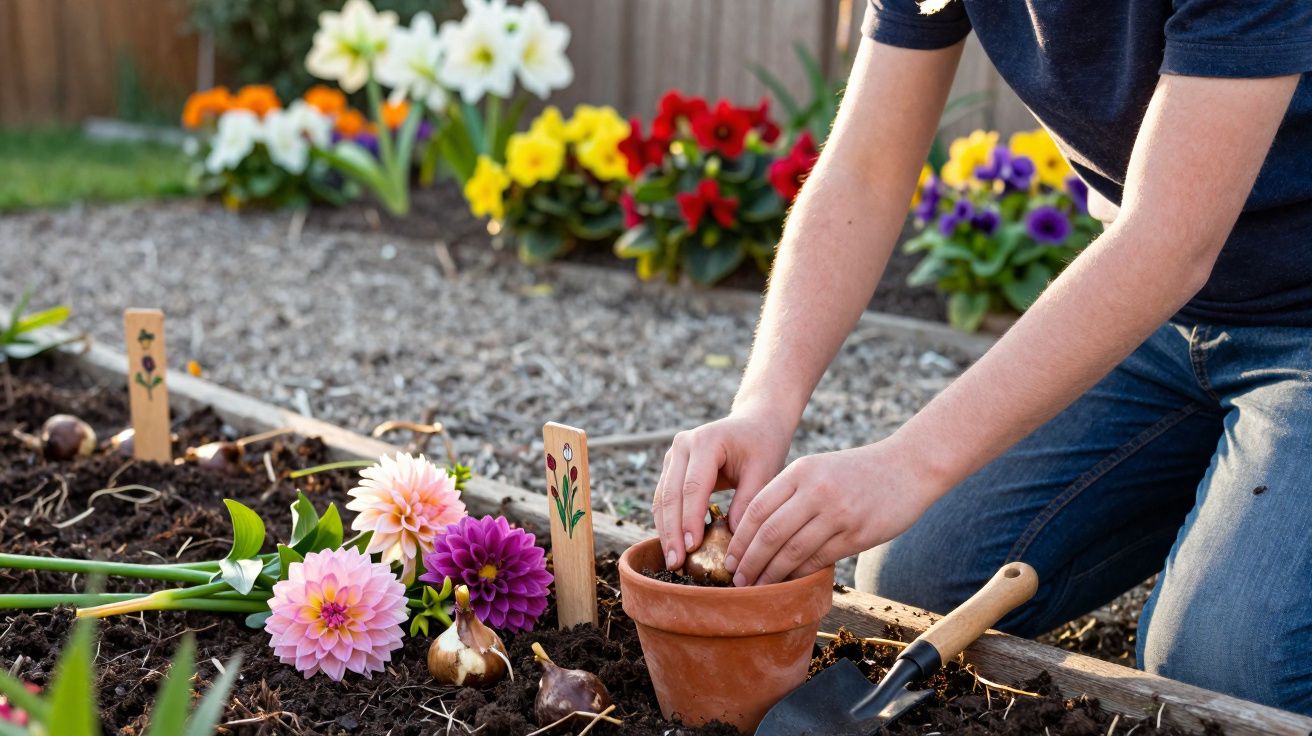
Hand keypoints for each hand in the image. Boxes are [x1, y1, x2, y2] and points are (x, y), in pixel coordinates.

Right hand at [652, 411, 793, 569]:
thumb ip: (749, 500)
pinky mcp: (671, 467)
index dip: (690, 520)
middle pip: (670, 494)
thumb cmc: (763, 446)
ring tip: (673, 561)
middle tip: (676, 563)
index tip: (692, 548)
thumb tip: (734, 538)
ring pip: (661, 498)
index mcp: (706, 441)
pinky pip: (663, 498)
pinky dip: (667, 522)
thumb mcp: (764, 470)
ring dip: (665, 531)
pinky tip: (674, 546)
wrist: (755, 423)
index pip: (693, 487)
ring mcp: (673, 455)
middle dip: (672, 532)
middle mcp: (682, 445)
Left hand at [724, 437, 939, 585]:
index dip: (739, 539)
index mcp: (801, 471)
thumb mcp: (818, 469)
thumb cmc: (857, 471)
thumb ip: (789, 493)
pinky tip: (789, 583)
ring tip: (758, 587)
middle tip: (737, 580)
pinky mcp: (857, 534)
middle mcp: (816, 490)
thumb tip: (756, 532)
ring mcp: (838, 513)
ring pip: (793, 551)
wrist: (908, 466)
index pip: (757, 509)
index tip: (729, 559)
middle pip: (770, 533)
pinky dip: (800, 574)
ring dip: (771, 574)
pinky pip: (819, 559)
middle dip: (749, 561)